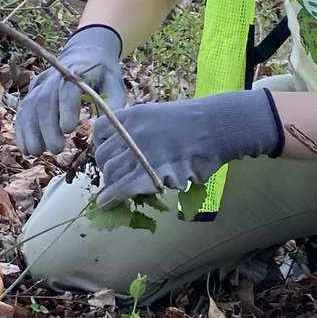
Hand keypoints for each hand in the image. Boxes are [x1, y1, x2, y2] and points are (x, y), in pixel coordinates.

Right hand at [15, 25, 125, 155]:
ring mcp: (41, 84)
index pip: (68, 89)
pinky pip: (23, 111)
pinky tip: (26, 148)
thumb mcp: (115, 83)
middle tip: (57, 149)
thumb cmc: (102, 73)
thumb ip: (114, 102)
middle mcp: (54, 77)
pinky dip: (22, 130)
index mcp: (78, 71)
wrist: (84, 53)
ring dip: (31, 131)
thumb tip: (106, 127)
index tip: (69, 130)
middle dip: (48, 127)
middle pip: (46, 100)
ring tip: (37, 153)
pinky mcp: (32, 93)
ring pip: (31, 106)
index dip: (66, 108)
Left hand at [92, 90, 283, 209]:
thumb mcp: (159, 114)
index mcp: (132, 115)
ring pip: (111, 174)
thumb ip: (140, 129)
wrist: (216, 128)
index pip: (100, 130)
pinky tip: (107, 203)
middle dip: (107, 169)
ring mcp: (138, 152)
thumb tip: (126, 149)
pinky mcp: (147, 173)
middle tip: (116, 178)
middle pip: (104, 156)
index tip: (110, 155)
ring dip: (112, 185)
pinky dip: (111, 198)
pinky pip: (121, 188)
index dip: (103, 145)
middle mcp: (131, 132)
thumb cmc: (195, 122)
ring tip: (117, 192)